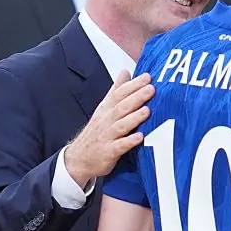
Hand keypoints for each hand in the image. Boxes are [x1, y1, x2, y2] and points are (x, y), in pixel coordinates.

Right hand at [64, 70, 153, 187]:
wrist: (78, 159)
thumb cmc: (97, 131)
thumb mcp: (104, 108)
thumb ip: (116, 90)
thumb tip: (125, 71)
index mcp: (106, 109)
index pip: (119, 93)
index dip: (133, 85)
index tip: (147, 77)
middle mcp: (106, 121)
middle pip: (121, 107)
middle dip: (136, 97)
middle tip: (151, 88)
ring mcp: (107, 136)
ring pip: (121, 125)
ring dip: (134, 118)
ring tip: (147, 110)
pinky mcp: (108, 152)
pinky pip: (119, 146)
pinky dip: (129, 141)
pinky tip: (140, 137)